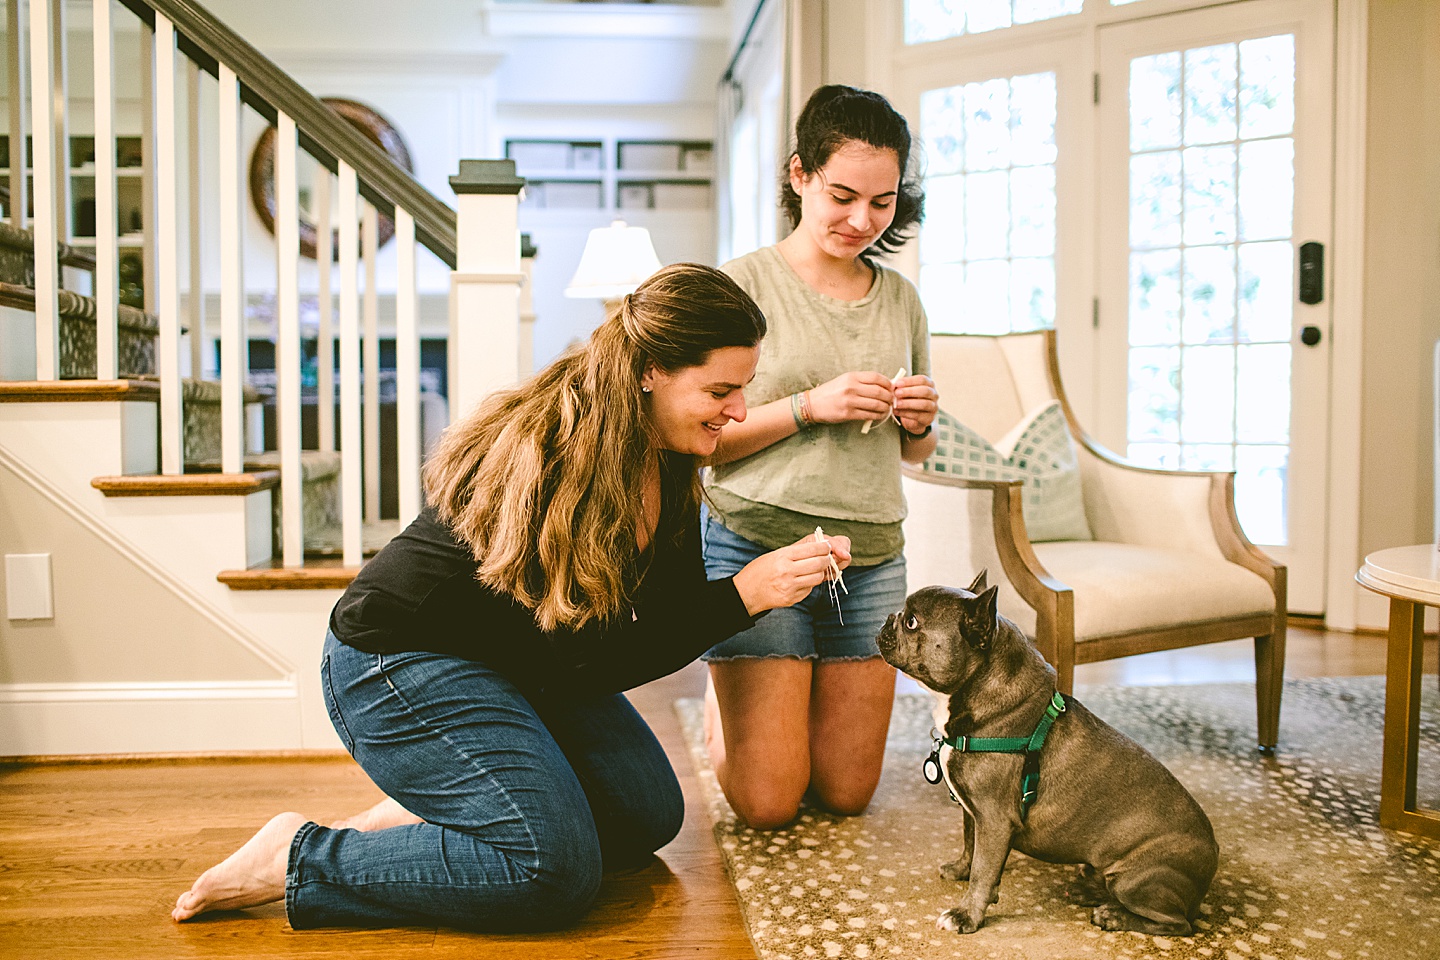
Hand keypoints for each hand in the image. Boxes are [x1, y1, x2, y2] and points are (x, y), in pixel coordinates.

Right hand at [732, 534, 852, 615]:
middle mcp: (787, 571)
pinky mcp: (791, 599)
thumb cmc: (759, 570)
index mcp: (783, 556)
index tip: (826, 547)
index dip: (825, 547)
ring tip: (813, 570)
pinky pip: (809, 589)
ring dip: (819, 573)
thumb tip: (819, 546)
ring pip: (817, 578)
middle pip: (819, 563)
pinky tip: (801, 581)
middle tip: (825, 558)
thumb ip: (797, 551)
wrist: (745, 592)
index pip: (813, 549)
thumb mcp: (775, 554)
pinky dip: (809, 584)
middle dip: (826, 559)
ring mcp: (790, 586)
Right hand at [805, 372, 895, 424]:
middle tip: (892, 400)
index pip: (876, 378)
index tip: (891, 388)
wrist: (813, 404)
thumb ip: (862, 382)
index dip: (888, 383)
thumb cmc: (831, 392)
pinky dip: (878, 416)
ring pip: (877, 404)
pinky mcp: (848, 414)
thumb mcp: (845, 380)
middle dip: (889, 397)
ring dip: (885, 407)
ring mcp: (850, 401)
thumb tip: (884, 386)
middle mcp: (851, 387)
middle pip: (879, 391)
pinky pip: (869, 415)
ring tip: (887, 408)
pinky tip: (879, 415)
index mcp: (852, 377)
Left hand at [892, 374, 937, 435]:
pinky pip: (918, 415)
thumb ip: (900, 388)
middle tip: (896, 393)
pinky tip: (896, 411)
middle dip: (910, 391)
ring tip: (896, 404)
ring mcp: (933, 407)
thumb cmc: (908, 400)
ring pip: (924, 404)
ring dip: (908, 403)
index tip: (897, 383)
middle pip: (925, 391)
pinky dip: (906, 413)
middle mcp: (934, 394)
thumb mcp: (905, 392)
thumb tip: (893, 385)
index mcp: (929, 384)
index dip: (909, 381)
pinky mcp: (929, 418)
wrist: (913, 419)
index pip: (922, 379)